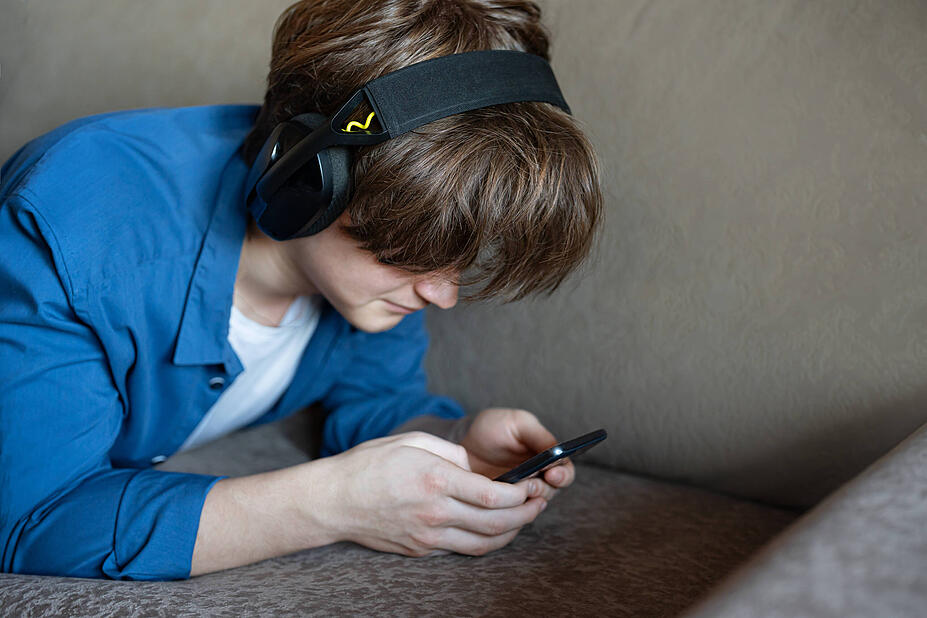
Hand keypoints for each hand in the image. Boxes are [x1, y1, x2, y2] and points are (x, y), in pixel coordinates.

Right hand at [310, 431, 547, 557]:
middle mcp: (435, 512)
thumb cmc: (370, 463)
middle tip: (539, 502)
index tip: (532, 485)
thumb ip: (451, 452)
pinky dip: (486, 541)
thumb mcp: (412, 440)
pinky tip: (495, 529)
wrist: (334, 501)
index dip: (520, 494)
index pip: (493, 495)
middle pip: (495, 523)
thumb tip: (475, 468)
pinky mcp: (421, 550)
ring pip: (483, 543)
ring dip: (511, 532)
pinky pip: (462, 549)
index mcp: (436, 480)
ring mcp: (428, 536)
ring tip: (525, 518)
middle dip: (525, 514)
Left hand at [459, 408, 575, 502]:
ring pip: (534, 504)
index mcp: (547, 456)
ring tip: (513, 487)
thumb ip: (540, 436)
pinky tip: (500, 499)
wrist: (462, 441)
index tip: (552, 473)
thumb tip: (559, 452)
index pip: (565, 470)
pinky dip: (510, 508)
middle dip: (544, 488)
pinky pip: (514, 513)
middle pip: (553, 490)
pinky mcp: (503, 504)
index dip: (563, 475)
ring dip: (527, 498)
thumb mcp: (518, 423)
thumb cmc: (492, 428)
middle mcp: (538, 476)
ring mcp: (521, 492)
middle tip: (531, 483)